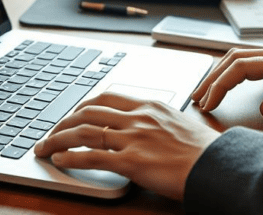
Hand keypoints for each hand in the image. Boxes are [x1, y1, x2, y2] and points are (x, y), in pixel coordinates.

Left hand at [33, 91, 220, 199]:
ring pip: (84, 131)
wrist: (219, 165)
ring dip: (57, 138)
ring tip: (43, 147)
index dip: (84, 105)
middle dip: (64, 121)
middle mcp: (138, 117)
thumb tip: (147, 131)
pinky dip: (70, 157)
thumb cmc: (205, 151)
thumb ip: (158, 123)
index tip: (73, 114)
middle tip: (51, 132)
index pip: (107, 97)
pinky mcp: (132, 161)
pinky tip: (59, 160)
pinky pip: (92, 156)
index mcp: (150, 105)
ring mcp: (134, 138)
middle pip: (89, 111)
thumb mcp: (180, 125)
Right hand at [192, 47, 262, 117]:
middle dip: (211, 79)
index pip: (241, 68)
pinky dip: (228, 70)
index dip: (222, 85)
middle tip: (198, 100)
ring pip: (235, 56)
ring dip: (216, 73)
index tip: (210, 103)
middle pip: (232, 59)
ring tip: (203, 93)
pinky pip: (244, 60)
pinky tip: (221, 83)